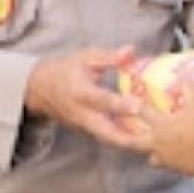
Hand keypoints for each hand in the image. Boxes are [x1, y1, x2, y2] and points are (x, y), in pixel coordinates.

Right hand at [24, 46, 140, 147]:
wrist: (41, 89)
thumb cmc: (67, 69)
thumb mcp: (86, 57)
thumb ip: (109, 57)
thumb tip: (131, 51)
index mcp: (81, 92)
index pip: (102, 101)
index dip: (120, 104)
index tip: (138, 105)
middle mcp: (82, 113)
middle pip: (105, 132)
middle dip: (127, 138)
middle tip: (151, 137)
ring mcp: (83, 126)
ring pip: (108, 139)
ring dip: (128, 141)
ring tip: (152, 140)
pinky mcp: (86, 132)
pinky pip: (106, 137)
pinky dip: (123, 138)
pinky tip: (143, 135)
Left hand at [131, 78, 193, 175]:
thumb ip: (188, 86)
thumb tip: (182, 78)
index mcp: (160, 126)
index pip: (140, 113)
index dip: (132, 105)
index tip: (125, 100)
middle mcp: (158, 144)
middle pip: (134, 143)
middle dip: (127, 138)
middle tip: (122, 134)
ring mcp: (167, 159)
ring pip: (152, 158)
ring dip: (152, 151)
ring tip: (157, 145)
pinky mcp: (179, 170)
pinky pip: (170, 165)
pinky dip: (171, 160)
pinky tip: (180, 154)